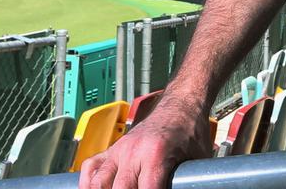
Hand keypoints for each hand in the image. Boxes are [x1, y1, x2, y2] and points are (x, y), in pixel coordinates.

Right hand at [78, 96, 211, 188]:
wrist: (180, 105)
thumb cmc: (190, 132)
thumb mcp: (197, 160)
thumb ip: (187, 180)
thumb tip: (189, 186)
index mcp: (156, 154)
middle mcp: (133, 151)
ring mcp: (120, 149)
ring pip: (98, 182)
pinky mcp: (113, 148)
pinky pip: (90, 167)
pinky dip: (88, 182)